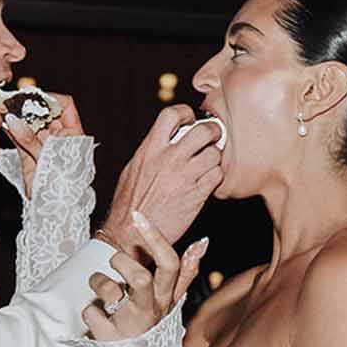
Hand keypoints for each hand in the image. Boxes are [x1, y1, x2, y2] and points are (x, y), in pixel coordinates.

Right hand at [1, 92, 84, 198]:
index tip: (33, 98)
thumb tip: (12, 120)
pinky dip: (11, 130)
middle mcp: (59, 137)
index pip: (64, 106)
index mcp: (73, 134)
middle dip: (28, 106)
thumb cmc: (61, 186)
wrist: (53, 211)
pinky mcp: (29, 155)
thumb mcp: (48, 158)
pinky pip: (19, 138)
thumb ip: (30, 139)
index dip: (50, 100)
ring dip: (17, 117)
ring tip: (5, 108)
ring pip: (29, 124)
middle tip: (13, 100)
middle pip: (44, 113)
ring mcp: (43, 145)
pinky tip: (4, 122)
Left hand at [82, 210, 208, 341]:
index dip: (155, 238)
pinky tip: (98, 320)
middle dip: (121, 262)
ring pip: (110, 291)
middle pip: (139, 277)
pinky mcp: (109, 338)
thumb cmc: (152, 329)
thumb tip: (203, 241)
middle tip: (115, 262)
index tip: (138, 216)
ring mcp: (130, 325)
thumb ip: (186, 272)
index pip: (169, 264)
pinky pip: (90, 312)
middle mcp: (151, 311)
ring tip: (101, 291)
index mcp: (166, 298)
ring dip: (98, 283)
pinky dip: (90, 312)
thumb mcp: (171, 302)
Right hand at [96, 105, 220, 249]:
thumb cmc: (129, 203)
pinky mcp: (196, 196)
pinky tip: (206, 180)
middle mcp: (169, 159)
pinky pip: (217, 176)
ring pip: (214, 154)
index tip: (189, 120)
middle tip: (211, 136)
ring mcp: (185, 177)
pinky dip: (215, 177)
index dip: (185, 113)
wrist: (130, 233)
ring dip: (214, 157)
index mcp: (150, 149)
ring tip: (207, 163)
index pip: (172, 115)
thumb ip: (152, 150)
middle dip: (212, 130)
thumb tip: (167, 139)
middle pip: (203, 131)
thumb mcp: (133, 168)